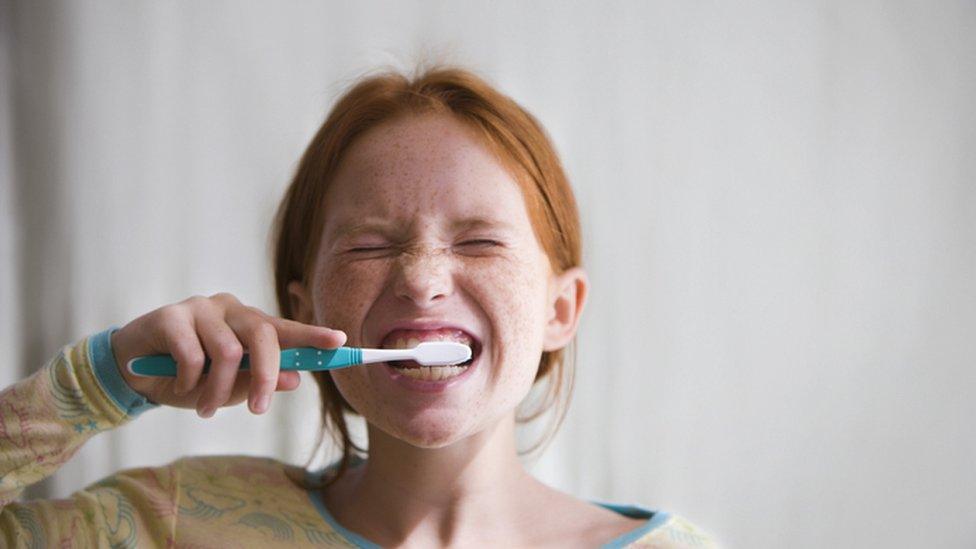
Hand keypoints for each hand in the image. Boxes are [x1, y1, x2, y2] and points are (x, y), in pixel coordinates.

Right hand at [110, 293, 344, 417]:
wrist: (132, 374)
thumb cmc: (188, 378)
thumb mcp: (227, 387)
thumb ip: (259, 381)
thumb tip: (295, 380)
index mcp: (249, 324)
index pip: (286, 328)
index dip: (312, 335)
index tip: (339, 342)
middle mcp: (230, 308)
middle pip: (262, 335)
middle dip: (265, 376)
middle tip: (258, 410)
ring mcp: (200, 308)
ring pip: (227, 351)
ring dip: (217, 390)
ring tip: (205, 409)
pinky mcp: (170, 315)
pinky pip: (191, 353)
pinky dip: (188, 380)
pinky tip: (178, 386)